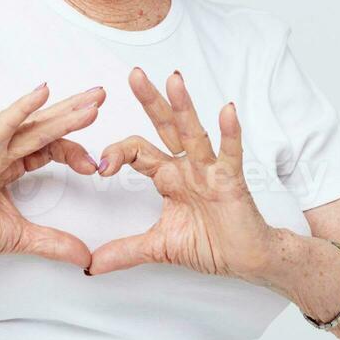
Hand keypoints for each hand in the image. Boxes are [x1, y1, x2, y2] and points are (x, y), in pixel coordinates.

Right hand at [0, 83, 102, 267]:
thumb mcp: (20, 237)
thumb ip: (52, 243)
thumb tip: (84, 256)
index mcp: (7, 167)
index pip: (47, 149)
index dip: (73, 152)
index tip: (94, 167)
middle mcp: (0, 152)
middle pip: (45, 127)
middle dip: (75, 112)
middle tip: (101, 97)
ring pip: (34, 125)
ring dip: (65, 111)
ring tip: (93, 100)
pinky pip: (5, 124)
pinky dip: (25, 107)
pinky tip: (45, 92)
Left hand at [87, 69, 275, 279]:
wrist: (248, 259)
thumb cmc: (212, 243)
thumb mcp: (159, 247)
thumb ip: (125, 251)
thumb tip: (91, 265)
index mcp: (168, 176)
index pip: (136, 152)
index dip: (117, 154)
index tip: (99, 168)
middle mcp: (187, 166)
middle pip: (164, 127)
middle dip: (149, 101)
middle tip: (133, 75)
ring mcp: (210, 170)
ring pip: (193, 133)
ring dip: (183, 107)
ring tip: (174, 80)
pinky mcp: (232, 181)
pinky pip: (230, 153)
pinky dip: (229, 133)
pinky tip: (227, 110)